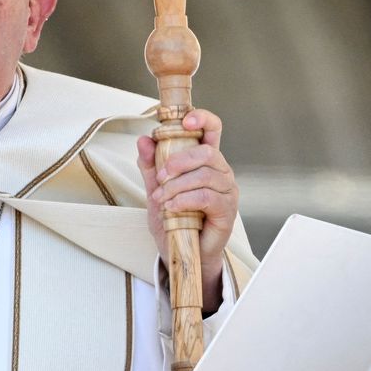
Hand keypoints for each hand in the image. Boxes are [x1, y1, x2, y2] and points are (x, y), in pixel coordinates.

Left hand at [138, 108, 238, 307]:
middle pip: (207, 151)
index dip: (202, 119)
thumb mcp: (156, 189)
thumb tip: (143, 140)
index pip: (212, 129)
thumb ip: (150, 166)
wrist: (181, 251)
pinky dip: (185, 200)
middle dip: (179, 160)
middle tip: (160, 176)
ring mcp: (227, 191)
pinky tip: (172, 208)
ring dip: (177, 186)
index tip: (184, 121)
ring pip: (205, 175)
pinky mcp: (227, 211)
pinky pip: (206, 197)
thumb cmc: (173, 218)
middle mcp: (221, 172)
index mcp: (205, 161)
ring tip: (161, 198)